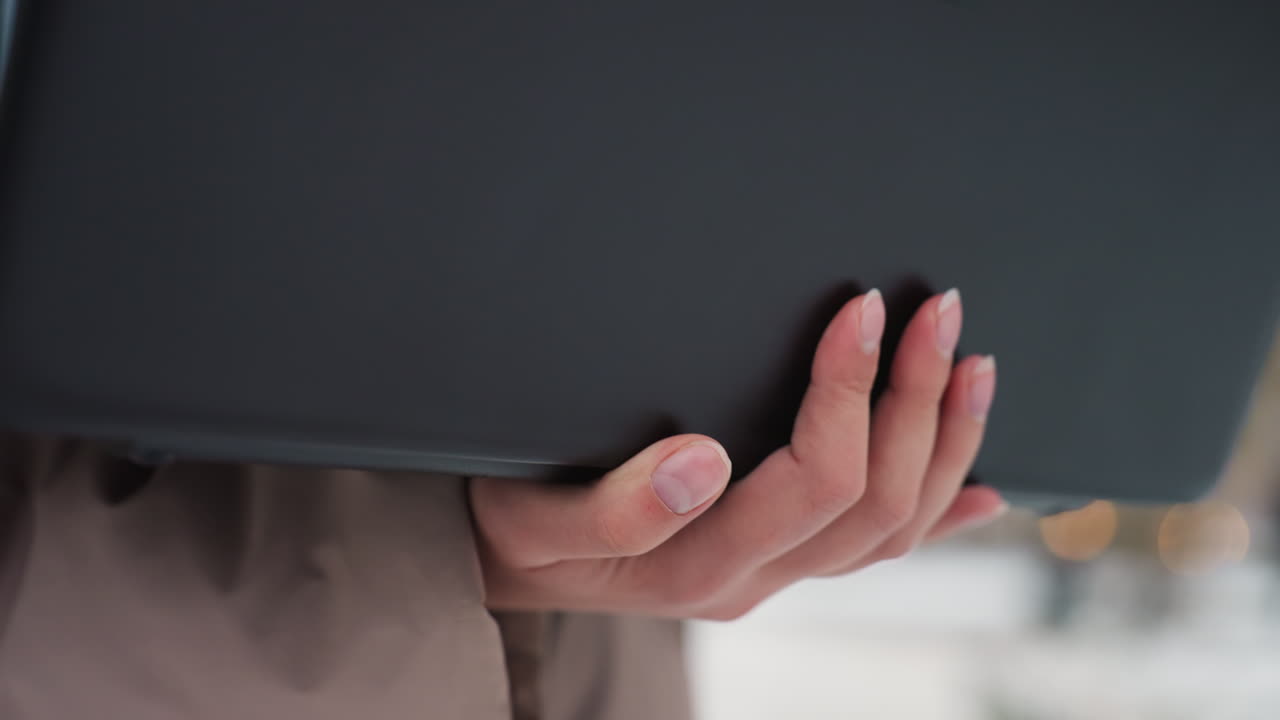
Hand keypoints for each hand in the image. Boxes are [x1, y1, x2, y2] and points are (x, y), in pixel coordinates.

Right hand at [469, 289, 1004, 618]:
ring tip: (971, 365)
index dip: (850, 392)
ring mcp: (768, 574)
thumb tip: (701, 463)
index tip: (860, 311)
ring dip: (941, 442)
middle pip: (873, 502)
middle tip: (935, 312)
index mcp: (695, 564)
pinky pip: (876, 549)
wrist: (501, 565)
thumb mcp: (535, 512)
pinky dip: (940, 515)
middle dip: (914, 400)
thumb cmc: (513, 524)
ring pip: (891, 527)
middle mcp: (748, 578)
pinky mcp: (774, 560)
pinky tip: (985, 490)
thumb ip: (616, 504)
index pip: (813, 482)